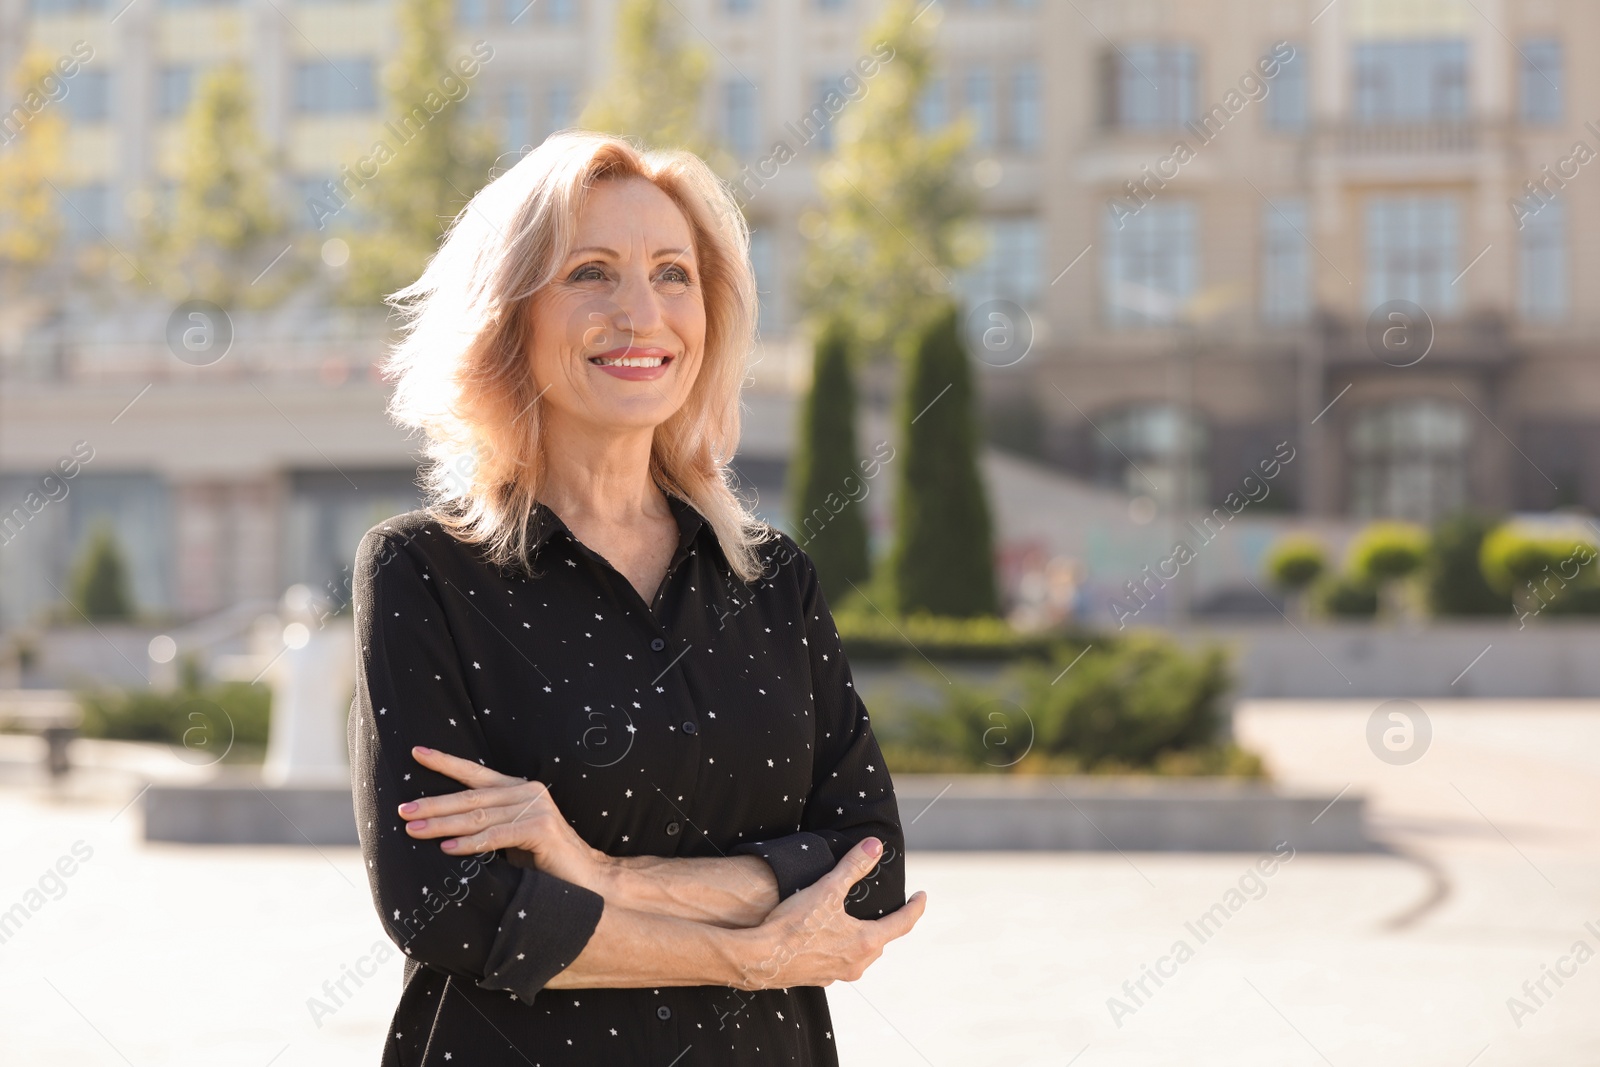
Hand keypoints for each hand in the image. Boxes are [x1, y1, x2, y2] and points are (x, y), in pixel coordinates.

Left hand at [398, 746, 610, 891]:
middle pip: (471, 797)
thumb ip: (486, 824)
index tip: (416, 753)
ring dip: (442, 825)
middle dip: (434, 804)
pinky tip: (447, 849)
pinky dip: (470, 844)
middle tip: (403, 811)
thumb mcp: (510, 836)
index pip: (475, 772)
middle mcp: (527, 792)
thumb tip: (440, 827)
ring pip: (479, 816)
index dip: (445, 762)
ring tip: (413, 831)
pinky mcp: (542, 829)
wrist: (586, 880)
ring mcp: (537, 808)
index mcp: (518, 789)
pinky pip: (497, 836)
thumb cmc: (543, 862)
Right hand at [734, 837, 925, 990]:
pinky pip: (839, 963)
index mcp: (865, 942)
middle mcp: (857, 963)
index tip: (921, 897)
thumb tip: (875, 846)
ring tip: (859, 924)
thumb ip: (854, 866)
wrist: (758, 958)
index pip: (902, 923)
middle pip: (881, 941)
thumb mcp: (827, 889)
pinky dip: (841, 950)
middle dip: (888, 924)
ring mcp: (837, 974)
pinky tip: (829, 941)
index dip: (915, 908)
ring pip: (861, 955)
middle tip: (890, 909)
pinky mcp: (818, 979)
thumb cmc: (794, 924)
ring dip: (864, 940)